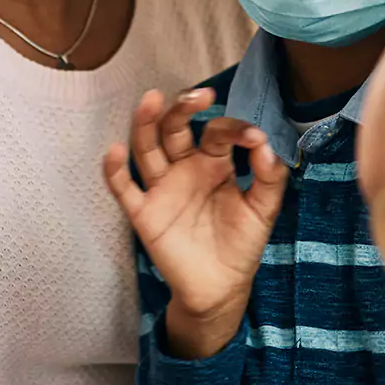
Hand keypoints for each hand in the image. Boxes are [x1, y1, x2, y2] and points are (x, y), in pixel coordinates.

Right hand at [104, 88, 287, 358]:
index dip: (233, 129)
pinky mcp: (144, 213)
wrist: (221, 289)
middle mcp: (184, 168)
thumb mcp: (263, 210)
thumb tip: (264, 144)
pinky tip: (115, 150)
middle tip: (199, 95)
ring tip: (151, 99)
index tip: (251, 138)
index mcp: (214, 162)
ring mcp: (162, 188)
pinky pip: (124, 189)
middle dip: (183, 109)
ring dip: (147, 123)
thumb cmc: (241, 244)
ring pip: (148, 148)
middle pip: (175, 129)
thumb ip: (269, 177)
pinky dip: (115, 170)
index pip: (216, 132)